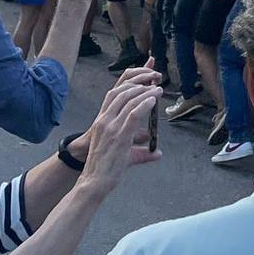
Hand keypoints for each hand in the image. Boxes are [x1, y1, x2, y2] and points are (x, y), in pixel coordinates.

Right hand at [76, 68, 162, 192]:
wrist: (94, 180)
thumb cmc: (105, 168)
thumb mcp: (124, 153)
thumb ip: (142, 151)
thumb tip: (158, 153)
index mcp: (102, 119)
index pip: (115, 91)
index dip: (129, 80)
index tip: (144, 74)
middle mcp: (104, 119)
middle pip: (122, 90)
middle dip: (139, 81)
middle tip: (154, 77)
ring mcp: (110, 126)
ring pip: (128, 100)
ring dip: (145, 91)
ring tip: (157, 88)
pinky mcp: (118, 135)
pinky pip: (133, 114)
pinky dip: (144, 104)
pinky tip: (153, 100)